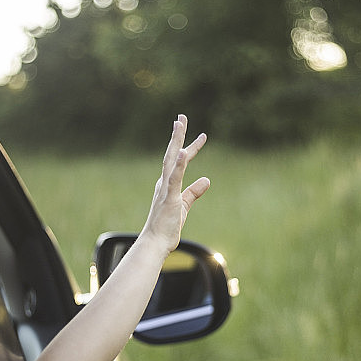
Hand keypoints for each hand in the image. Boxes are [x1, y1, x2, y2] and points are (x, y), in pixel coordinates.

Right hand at [142, 114, 209, 256]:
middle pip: (172, 154)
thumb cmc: (166, 227)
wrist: (154, 243)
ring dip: (175, 141)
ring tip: (179, 123)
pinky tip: (184, 151)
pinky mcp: (169, 197)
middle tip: (181, 117)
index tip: (199, 135)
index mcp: (167, 184)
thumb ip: (194, 192)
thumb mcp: (184, 205)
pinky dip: (179, 164)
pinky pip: (174, 178)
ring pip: (171, 160)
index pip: (180, 161)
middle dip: (178, 135)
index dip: (189, 147)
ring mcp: (165, 189)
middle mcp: (164, 182)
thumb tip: (206, 179)